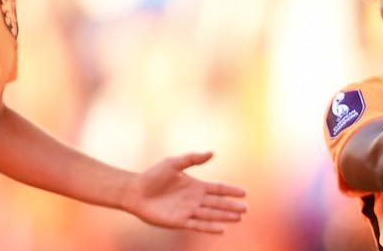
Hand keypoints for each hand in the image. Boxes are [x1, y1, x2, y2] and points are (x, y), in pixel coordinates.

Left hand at [123, 152, 245, 233]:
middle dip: (231, 206)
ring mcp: (188, 211)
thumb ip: (192, 158)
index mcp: (195, 185)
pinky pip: (198, 225)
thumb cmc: (153, 176)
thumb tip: (212, 152)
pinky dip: (210, 227)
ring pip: (211, 215)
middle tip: (246, 208)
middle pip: (217, 203)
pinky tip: (222, 229)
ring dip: (225, 217)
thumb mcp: (174, 163)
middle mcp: (194, 199)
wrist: (136, 191)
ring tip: (239, 218)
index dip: (230, 190)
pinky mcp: (180, 221)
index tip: (244, 192)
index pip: (217, 188)